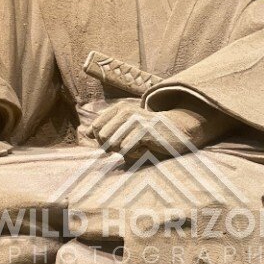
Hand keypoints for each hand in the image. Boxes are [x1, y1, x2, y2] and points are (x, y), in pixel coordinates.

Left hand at [90, 100, 226, 157]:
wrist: (179, 131)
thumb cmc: (150, 134)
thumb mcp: (126, 129)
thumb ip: (105, 130)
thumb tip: (84, 133)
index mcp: (118, 109)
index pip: (95, 129)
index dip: (103, 141)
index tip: (119, 142)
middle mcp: (125, 111)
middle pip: (102, 138)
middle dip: (114, 148)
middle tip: (131, 145)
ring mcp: (135, 119)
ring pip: (113, 145)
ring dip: (125, 152)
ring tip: (139, 146)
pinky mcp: (144, 130)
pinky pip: (126, 149)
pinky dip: (134, 155)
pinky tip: (146, 148)